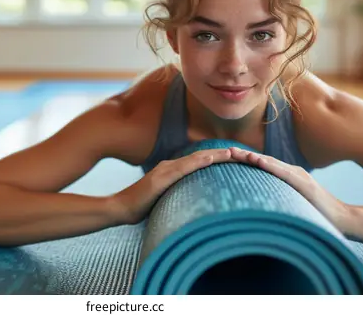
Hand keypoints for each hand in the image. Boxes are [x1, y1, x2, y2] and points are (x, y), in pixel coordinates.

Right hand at [111, 148, 232, 224]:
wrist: (121, 208)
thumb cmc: (141, 208)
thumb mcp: (164, 201)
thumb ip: (177, 198)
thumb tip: (193, 206)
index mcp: (172, 172)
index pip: (199, 164)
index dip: (217, 160)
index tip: (235, 160)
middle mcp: (170, 167)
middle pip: (201, 158)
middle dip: (221, 155)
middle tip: (242, 153)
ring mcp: (165, 170)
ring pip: (195, 159)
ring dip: (215, 155)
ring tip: (233, 153)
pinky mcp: (161, 178)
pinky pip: (183, 168)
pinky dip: (198, 162)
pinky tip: (210, 159)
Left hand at [228, 147, 352, 232]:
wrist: (342, 220)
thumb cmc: (315, 214)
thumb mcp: (291, 204)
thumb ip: (277, 199)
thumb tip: (257, 205)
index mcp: (287, 177)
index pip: (262, 166)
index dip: (245, 160)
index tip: (227, 157)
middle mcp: (292, 172)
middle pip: (263, 161)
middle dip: (244, 155)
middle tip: (225, 150)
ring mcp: (299, 176)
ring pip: (271, 164)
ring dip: (252, 157)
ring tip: (236, 153)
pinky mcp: (305, 184)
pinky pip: (284, 173)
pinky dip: (270, 166)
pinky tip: (258, 161)